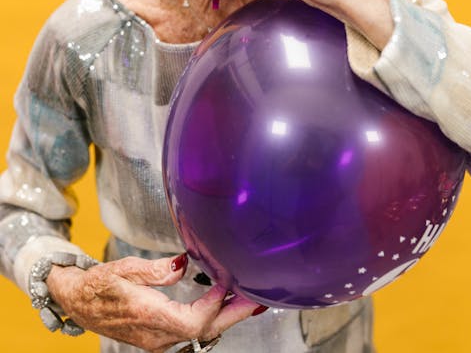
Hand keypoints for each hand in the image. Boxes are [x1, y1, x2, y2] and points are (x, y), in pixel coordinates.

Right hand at [46, 253, 264, 351]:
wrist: (77, 302)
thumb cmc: (97, 284)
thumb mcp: (122, 269)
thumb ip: (155, 270)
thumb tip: (183, 263)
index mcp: (147, 316)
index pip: (192, 322)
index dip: (215, 305)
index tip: (228, 281)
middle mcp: (155, 336)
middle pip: (203, 332)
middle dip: (234, 315)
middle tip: (259, 299)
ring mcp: (158, 340)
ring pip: (200, 334)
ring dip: (226, 317)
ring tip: (249, 299)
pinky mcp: (159, 337)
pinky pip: (191, 332)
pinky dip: (212, 318)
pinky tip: (224, 304)